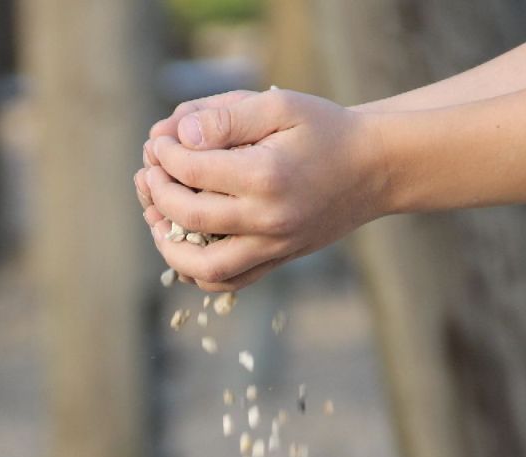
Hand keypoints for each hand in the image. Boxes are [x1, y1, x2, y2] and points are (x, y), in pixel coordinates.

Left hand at [138, 89, 386, 290]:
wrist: (375, 168)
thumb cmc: (326, 130)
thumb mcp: (280, 105)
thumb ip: (226, 116)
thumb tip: (178, 134)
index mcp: (266, 176)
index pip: (192, 170)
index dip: (165, 154)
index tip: (159, 141)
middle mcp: (269, 220)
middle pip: (188, 218)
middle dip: (157, 193)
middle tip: (149, 172)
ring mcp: (275, 247)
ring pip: (205, 269)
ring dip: (169, 246)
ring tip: (155, 217)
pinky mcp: (279, 260)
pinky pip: (229, 282)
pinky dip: (198, 271)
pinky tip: (183, 241)